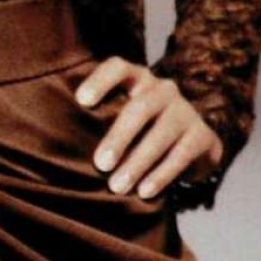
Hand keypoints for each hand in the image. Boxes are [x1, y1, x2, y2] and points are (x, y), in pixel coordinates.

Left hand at [74, 60, 223, 198]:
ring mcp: (185, 111)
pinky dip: (161, 175)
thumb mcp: (119, 120)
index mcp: (136, 80)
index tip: (81, 100)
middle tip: (100, 164)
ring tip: (117, 187)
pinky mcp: (202, 136)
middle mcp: (162, 90)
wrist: (190, 147)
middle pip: (141, 108)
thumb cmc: (138, 134)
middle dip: (119, 137)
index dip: (101, 80)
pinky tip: (144, 192)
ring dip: (137, 163)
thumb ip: (96, 122)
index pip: (118, 68)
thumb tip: (57, 149)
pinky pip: (181, 155)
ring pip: (161, 134)